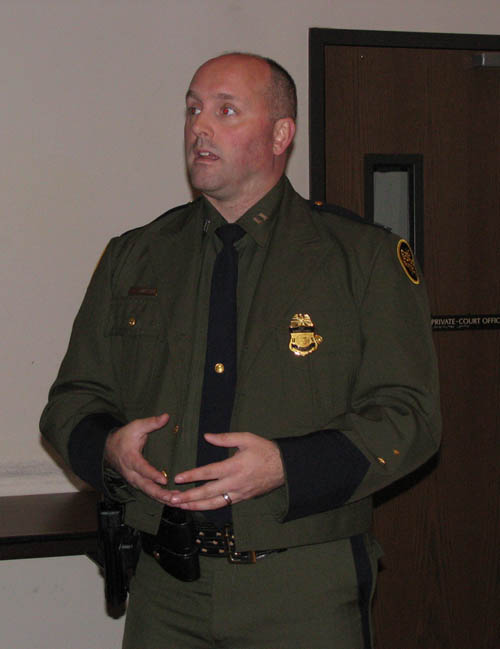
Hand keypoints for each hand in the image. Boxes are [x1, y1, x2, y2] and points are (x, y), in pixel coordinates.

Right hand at [104, 414, 170, 502]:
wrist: (109, 448)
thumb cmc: (125, 436)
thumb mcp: (136, 426)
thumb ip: (151, 423)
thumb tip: (166, 416)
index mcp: (130, 459)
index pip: (142, 468)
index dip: (152, 474)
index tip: (164, 479)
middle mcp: (132, 473)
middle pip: (146, 487)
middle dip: (160, 494)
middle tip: (174, 498)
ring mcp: (134, 480)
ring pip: (149, 493)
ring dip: (163, 499)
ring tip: (178, 502)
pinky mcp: (139, 484)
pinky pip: (150, 494)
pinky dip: (161, 499)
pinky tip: (174, 501)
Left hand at [168, 432, 284, 510]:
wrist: (284, 467)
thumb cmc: (264, 450)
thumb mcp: (246, 438)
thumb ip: (225, 438)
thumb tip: (207, 436)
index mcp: (234, 466)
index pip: (209, 472)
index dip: (192, 476)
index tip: (178, 478)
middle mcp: (235, 482)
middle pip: (208, 492)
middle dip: (188, 497)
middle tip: (172, 499)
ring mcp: (239, 493)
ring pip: (214, 503)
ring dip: (196, 506)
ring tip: (181, 507)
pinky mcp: (242, 498)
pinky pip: (224, 504)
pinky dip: (210, 507)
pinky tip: (199, 507)